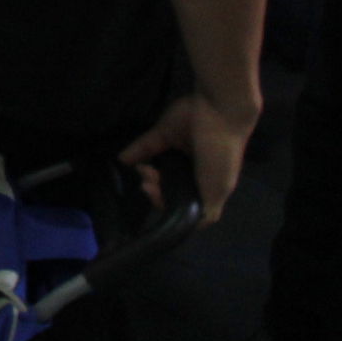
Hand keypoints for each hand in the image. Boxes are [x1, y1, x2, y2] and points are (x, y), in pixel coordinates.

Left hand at [119, 91, 257, 224]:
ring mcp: (177, 150)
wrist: (217, 113)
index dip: (167, 202)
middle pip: (166, 184)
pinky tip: (122, 161)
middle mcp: (191, 168)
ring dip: (144, 172)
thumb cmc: (220, 155)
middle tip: (147, 183)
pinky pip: (145, 146)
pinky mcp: (163, 132)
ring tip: (141, 172)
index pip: (182, 200)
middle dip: (154, 188)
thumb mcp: (219, 190)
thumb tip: (189, 227)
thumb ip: (207, 212)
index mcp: (207, 183)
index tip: (156, 196)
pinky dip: (132, 154)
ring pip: (155, 166)